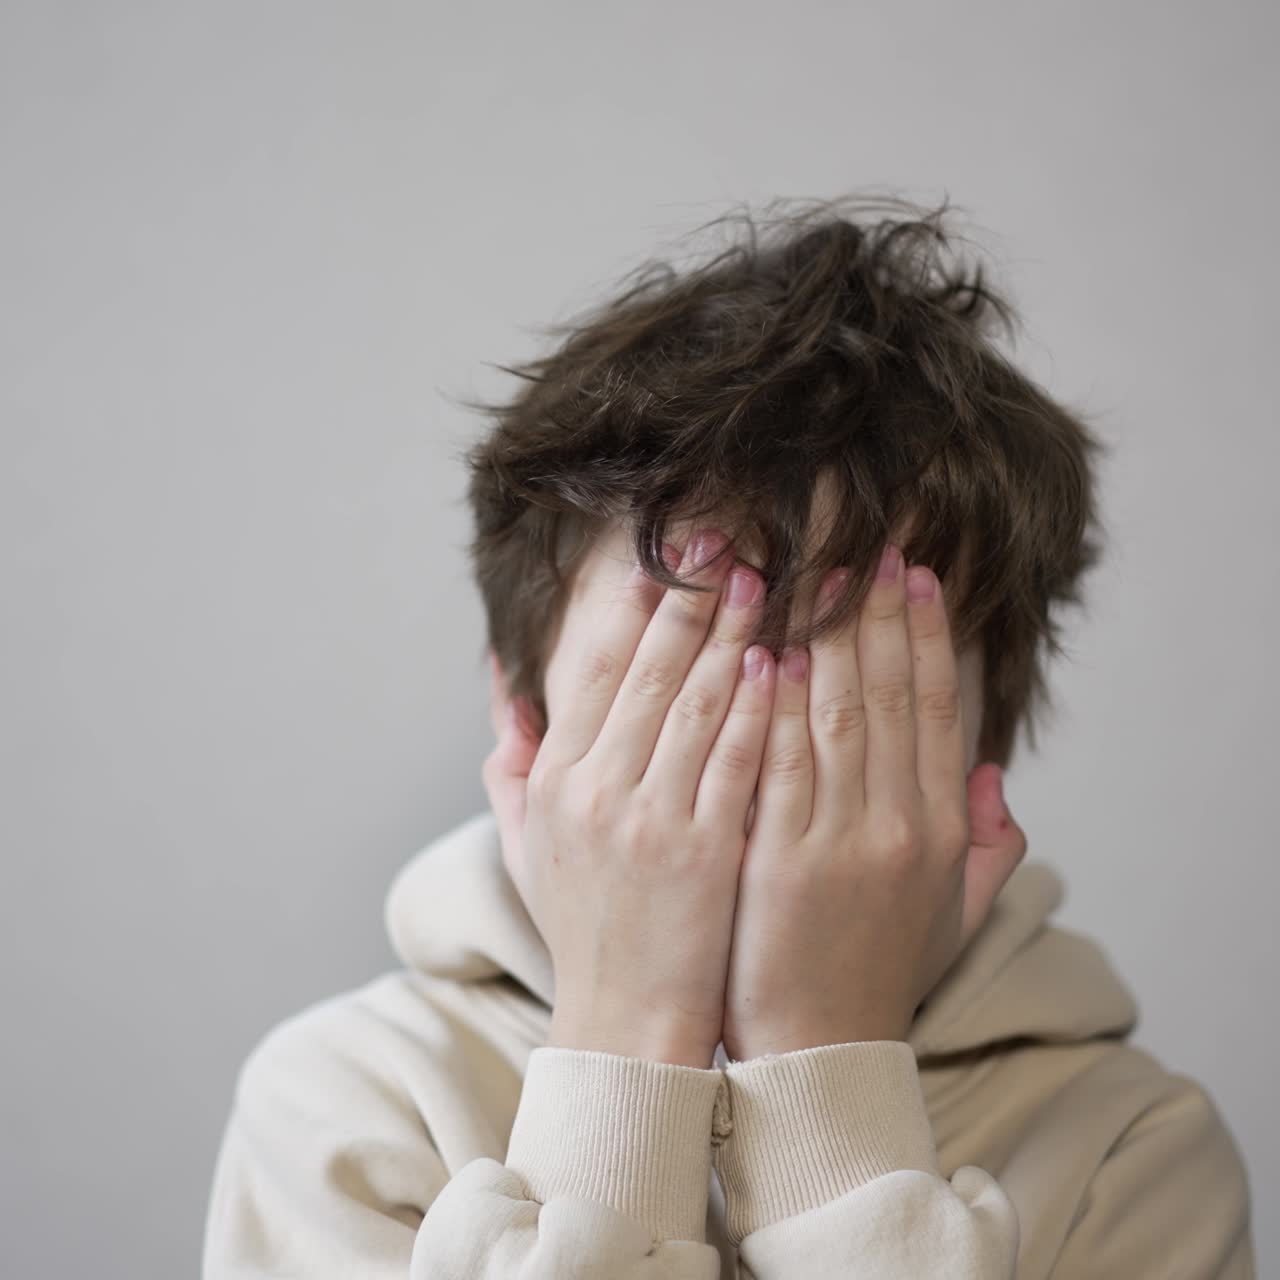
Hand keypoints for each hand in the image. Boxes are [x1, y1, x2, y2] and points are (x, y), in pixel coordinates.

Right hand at [482, 529, 777, 1068]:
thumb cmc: (584, 926)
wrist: (624, 1021)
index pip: (597, 670)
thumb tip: (500, 690)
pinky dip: (760, 705)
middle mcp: (597, 789)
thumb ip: (510, 764)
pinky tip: (781, 659)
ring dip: (734, 634)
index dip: (634, 608)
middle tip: (727, 538)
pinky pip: (738, 760)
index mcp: (558, 779)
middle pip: (653, 671)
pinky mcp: (705, 850)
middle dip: (692, 597)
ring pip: (700, 702)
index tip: (664, 557)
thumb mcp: (529, 844)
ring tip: (766, 579)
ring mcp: (651, 818)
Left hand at [720, 544, 1026, 1060]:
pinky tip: (768, 649)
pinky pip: (780, 762)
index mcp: (942, 827)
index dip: (925, 635)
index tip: (912, 576)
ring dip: (825, 636)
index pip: (933, 708)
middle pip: (887, 693)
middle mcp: (901, 824)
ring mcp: (841, 841)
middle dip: (876, 612)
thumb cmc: (878, 971)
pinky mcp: (782, 859)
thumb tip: (994, 772)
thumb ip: (992, 846)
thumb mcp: (954, 913)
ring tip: (812, 571)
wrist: (820, 1048)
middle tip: (865, 545)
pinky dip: (777, 703)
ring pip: (837, 713)